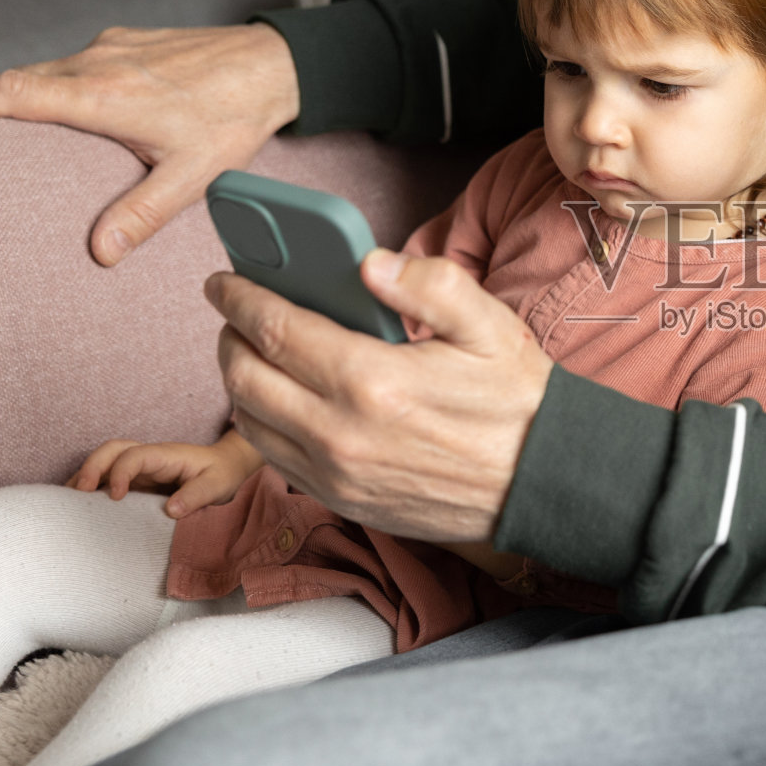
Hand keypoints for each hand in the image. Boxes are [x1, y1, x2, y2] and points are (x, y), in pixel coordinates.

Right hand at [0, 24, 299, 266]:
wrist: (274, 65)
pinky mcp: (125, 41)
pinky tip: (60, 110)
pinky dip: (54, 84)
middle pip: (15, 81)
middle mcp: (97, 62)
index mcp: (103, 96)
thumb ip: (144, 212)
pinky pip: (73, 62)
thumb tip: (101, 250)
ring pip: (45, 70)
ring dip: (17, 95)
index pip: (9, 94)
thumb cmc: (235, 119)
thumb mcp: (194, 176)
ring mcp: (110, 46)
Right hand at [67, 430, 265, 517]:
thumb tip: (171, 510)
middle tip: (77, 493)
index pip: (134, 456)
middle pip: (111, 450)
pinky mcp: (137, 480)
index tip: (115, 497)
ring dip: (85, 476)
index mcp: (165, 455)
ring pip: (105, 461)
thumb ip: (196, 496)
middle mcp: (148, 457)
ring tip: (67, 502)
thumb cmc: (222, 474)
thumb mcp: (217, 485)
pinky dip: (92, 487)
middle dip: (91, 467)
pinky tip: (80, 505)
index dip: (120, 472)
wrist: (227, 467)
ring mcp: (140, 467)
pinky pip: (109, 477)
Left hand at [206, 249, 554, 543]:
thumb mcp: (491, 327)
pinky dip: (262, 423)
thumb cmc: (516, 403)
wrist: (540, 483)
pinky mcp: (343, 501)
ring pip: (249, 423)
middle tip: (236, 314)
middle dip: (229, 337)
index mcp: (374, 381)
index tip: (224, 281)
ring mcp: (338, 475)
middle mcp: (342, 434)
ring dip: (239, 381)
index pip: (275, 329)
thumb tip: (369, 264)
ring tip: (255, 353)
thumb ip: (431, 285)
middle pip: (245, 377)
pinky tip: (283, 399)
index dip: (239, 297)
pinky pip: (273, 459)